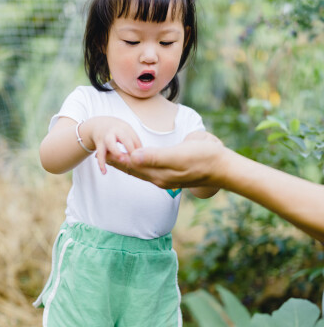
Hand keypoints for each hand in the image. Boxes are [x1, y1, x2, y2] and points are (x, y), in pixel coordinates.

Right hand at [83, 117, 141, 173]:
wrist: (99, 124)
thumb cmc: (117, 130)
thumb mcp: (127, 132)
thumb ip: (134, 142)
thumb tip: (143, 155)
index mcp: (125, 128)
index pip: (134, 137)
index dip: (138, 147)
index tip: (142, 156)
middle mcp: (115, 131)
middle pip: (124, 137)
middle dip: (129, 146)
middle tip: (134, 156)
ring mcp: (106, 137)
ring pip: (110, 144)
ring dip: (116, 152)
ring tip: (121, 160)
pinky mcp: (99, 144)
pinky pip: (100, 155)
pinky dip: (101, 163)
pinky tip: (104, 172)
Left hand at [106, 136, 226, 188]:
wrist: (223, 167)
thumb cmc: (203, 157)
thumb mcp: (178, 155)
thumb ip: (155, 157)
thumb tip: (133, 157)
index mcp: (158, 173)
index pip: (131, 165)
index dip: (117, 158)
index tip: (103, 149)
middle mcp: (160, 177)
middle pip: (133, 169)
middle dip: (118, 161)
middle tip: (102, 152)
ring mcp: (166, 177)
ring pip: (141, 170)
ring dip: (127, 163)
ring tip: (114, 157)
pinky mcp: (173, 173)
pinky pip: (150, 169)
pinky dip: (139, 164)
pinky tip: (138, 161)